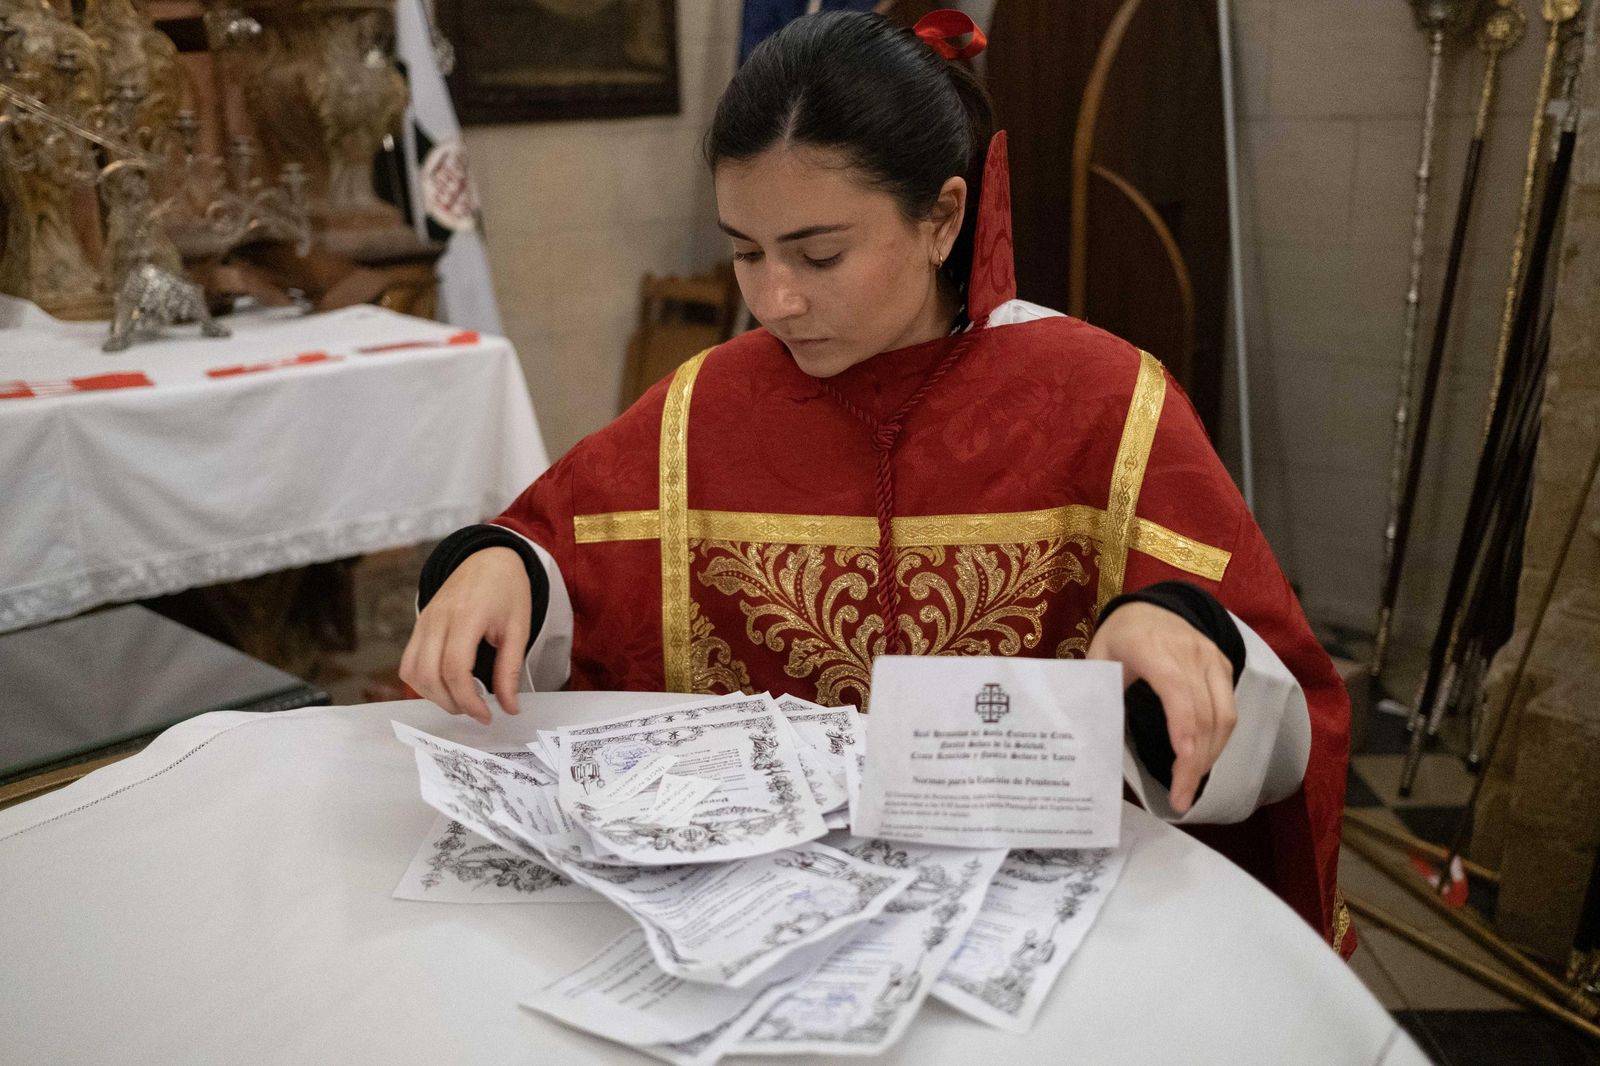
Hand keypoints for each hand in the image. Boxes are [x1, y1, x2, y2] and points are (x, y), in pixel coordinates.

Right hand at [399, 547, 530, 723]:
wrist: (489, 559)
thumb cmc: (507, 591)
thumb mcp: (519, 628)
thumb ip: (510, 669)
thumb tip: (509, 707)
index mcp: (467, 616)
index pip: (455, 669)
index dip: (468, 700)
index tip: (486, 715)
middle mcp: (438, 618)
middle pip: (429, 675)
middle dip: (452, 703)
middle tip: (476, 711)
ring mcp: (424, 621)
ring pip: (412, 672)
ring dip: (434, 695)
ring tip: (461, 700)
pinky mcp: (418, 624)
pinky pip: (408, 662)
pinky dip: (422, 681)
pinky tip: (445, 684)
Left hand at [1087, 602, 1236, 813]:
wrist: (1152, 605)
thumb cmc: (1119, 637)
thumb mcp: (1098, 658)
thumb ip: (1097, 692)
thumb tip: (1093, 740)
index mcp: (1151, 648)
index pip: (1176, 693)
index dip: (1182, 733)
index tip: (1179, 771)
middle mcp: (1189, 651)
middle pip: (1204, 713)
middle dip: (1196, 762)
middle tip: (1181, 799)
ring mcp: (1211, 658)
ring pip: (1225, 715)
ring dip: (1211, 756)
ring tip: (1190, 786)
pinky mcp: (1224, 666)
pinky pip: (1229, 708)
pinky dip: (1219, 739)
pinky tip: (1202, 761)